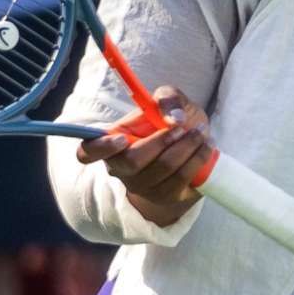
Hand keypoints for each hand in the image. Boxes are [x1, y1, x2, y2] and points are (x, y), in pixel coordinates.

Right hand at [76, 84, 212, 228]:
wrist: (194, 149)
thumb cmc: (173, 123)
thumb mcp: (171, 101)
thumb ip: (168, 98)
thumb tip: (173, 118)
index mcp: (112, 142)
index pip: (87, 153)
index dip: (99, 148)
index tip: (121, 139)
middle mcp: (121, 169)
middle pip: (132, 161)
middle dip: (161, 140)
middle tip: (181, 127)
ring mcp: (143, 186)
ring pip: (163, 168)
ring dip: (187, 147)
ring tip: (201, 133)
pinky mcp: (166, 197)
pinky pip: (182, 179)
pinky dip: (198, 159)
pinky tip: (206, 146)